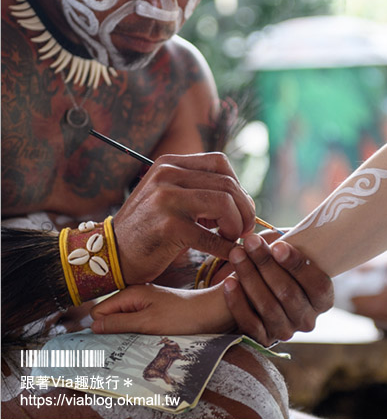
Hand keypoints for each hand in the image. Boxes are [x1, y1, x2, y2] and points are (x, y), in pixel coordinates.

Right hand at [91, 284, 231, 334]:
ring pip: (124, 322)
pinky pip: (138, 323)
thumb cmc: (184, 316)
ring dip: (128, 335)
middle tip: (127, 345)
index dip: (102, 328)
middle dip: (114, 332)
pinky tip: (149, 340)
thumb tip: (92, 327)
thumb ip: (119, 323)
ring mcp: (146, 303)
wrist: (215, 312)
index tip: (113, 341)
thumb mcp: (148, 322)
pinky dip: (140, 333)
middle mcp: (136, 295)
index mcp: (131, 293)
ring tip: (140, 343)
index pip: (99, 312)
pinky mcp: (156, 311)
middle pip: (110, 317)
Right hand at [112, 152, 256, 285]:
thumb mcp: (169, 196)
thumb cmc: (148, 229)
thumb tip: (245, 198)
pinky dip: (226, 247)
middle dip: (244, 209)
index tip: (239, 207)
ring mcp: (166, 199)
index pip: (219, 162)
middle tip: (245, 228)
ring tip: (232, 238)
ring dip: (237, 225)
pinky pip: (212, 236)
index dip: (237, 185)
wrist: (109, 255)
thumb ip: (200, 190)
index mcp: (169, 164)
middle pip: (227, 184)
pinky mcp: (169, 227)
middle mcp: (167, 175)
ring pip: (225, 204)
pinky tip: (226, 252)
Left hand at [223, 234, 333, 345]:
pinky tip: (229, 282)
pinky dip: (238, 302)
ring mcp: (286, 331)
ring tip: (236, 254)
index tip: (277, 245)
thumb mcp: (291, 259)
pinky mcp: (263, 340)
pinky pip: (250, 323)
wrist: (261, 297)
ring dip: (250, 277)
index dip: (297, 265)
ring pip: (268, 306)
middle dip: (266, 264)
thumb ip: (288, 248)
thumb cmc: (280, 270)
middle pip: (288, 293)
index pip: (316, 284)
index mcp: (323, 299)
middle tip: (250, 242)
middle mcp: (308, 319)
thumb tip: (276, 235)